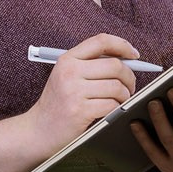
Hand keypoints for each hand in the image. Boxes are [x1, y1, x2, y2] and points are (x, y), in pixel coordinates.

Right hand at [24, 33, 140, 151]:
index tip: (134, 55)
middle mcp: (70, 72)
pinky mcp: (80, 111)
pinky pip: (112, 105)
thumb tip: (127, 59)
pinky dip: (117, 108)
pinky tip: (111, 110)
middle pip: (115, 65)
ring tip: (120, 100)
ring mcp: (74, 91)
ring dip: (125, 95)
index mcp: (68, 59)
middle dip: (129, 76)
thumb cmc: (58, 103)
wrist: (38, 130)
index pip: (101, 41)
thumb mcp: (66, 76)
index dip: (122, 45)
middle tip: (129, 86)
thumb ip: (90, 65)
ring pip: (117, 86)